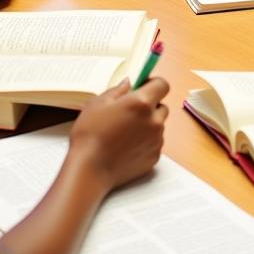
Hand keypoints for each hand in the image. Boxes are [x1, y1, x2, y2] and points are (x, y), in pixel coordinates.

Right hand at [68, 77, 168, 193]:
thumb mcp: (98, 103)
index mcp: (142, 103)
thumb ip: (118, 90)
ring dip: (148, 123)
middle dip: (149, 106)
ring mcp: (156, 140)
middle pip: (161, 106)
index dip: (153, 84)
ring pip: (158, 125)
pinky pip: (155, 142)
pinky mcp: (154, 157)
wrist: (90, 169)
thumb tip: (129, 83)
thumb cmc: (90, 135)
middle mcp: (154, 120)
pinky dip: (146, 141)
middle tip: (130, 111)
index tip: (143, 87)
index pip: (162, 85)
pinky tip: (127, 145)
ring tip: (125, 131)